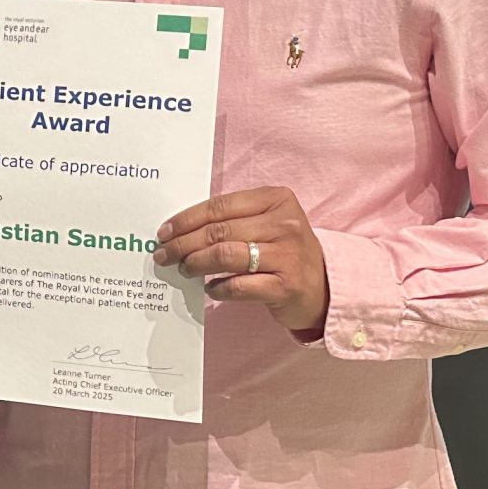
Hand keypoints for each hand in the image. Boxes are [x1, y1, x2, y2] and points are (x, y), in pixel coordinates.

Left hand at [154, 186, 329, 338]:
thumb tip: (181, 229)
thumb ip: (233, 219)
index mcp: (277, 199)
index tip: (164, 231)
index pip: (220, 206)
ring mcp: (287, 255)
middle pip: (219, 231)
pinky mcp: (285, 286)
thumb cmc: (285, 251)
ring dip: (196, 263)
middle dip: (184, 243)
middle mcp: (284, 224)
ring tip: (184, 269)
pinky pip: (238, 285)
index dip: (186, 219)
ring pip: (225, 255)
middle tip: (164, 254)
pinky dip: (218, 288)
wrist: (323, 286)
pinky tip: (210, 288)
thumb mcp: (267, 223)